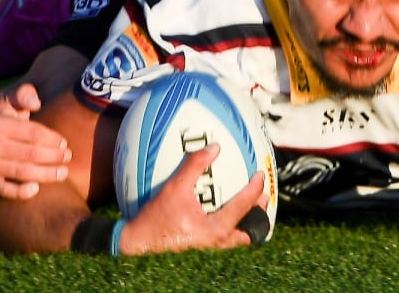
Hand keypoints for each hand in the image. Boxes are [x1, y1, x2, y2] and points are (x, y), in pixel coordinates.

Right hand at [0, 83, 71, 199]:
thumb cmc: (0, 116)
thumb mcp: (9, 100)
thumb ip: (24, 95)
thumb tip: (35, 104)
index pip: (33, 134)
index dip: (52, 139)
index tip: (64, 143)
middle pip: (30, 154)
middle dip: (54, 157)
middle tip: (68, 157)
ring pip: (22, 172)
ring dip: (46, 174)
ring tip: (63, 173)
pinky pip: (3, 190)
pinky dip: (20, 192)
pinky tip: (36, 189)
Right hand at [119, 144, 268, 254]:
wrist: (136, 245)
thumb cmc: (155, 219)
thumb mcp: (174, 188)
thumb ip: (194, 166)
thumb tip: (214, 147)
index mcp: (216, 228)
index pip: (244, 206)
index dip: (255, 188)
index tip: (260, 175)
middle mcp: (217, 242)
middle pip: (249, 231)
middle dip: (258, 213)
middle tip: (262, 196)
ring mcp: (211, 250)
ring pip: (239, 239)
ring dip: (246, 224)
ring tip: (249, 210)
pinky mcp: (202, 251)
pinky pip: (225, 240)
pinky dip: (232, 228)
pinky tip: (225, 217)